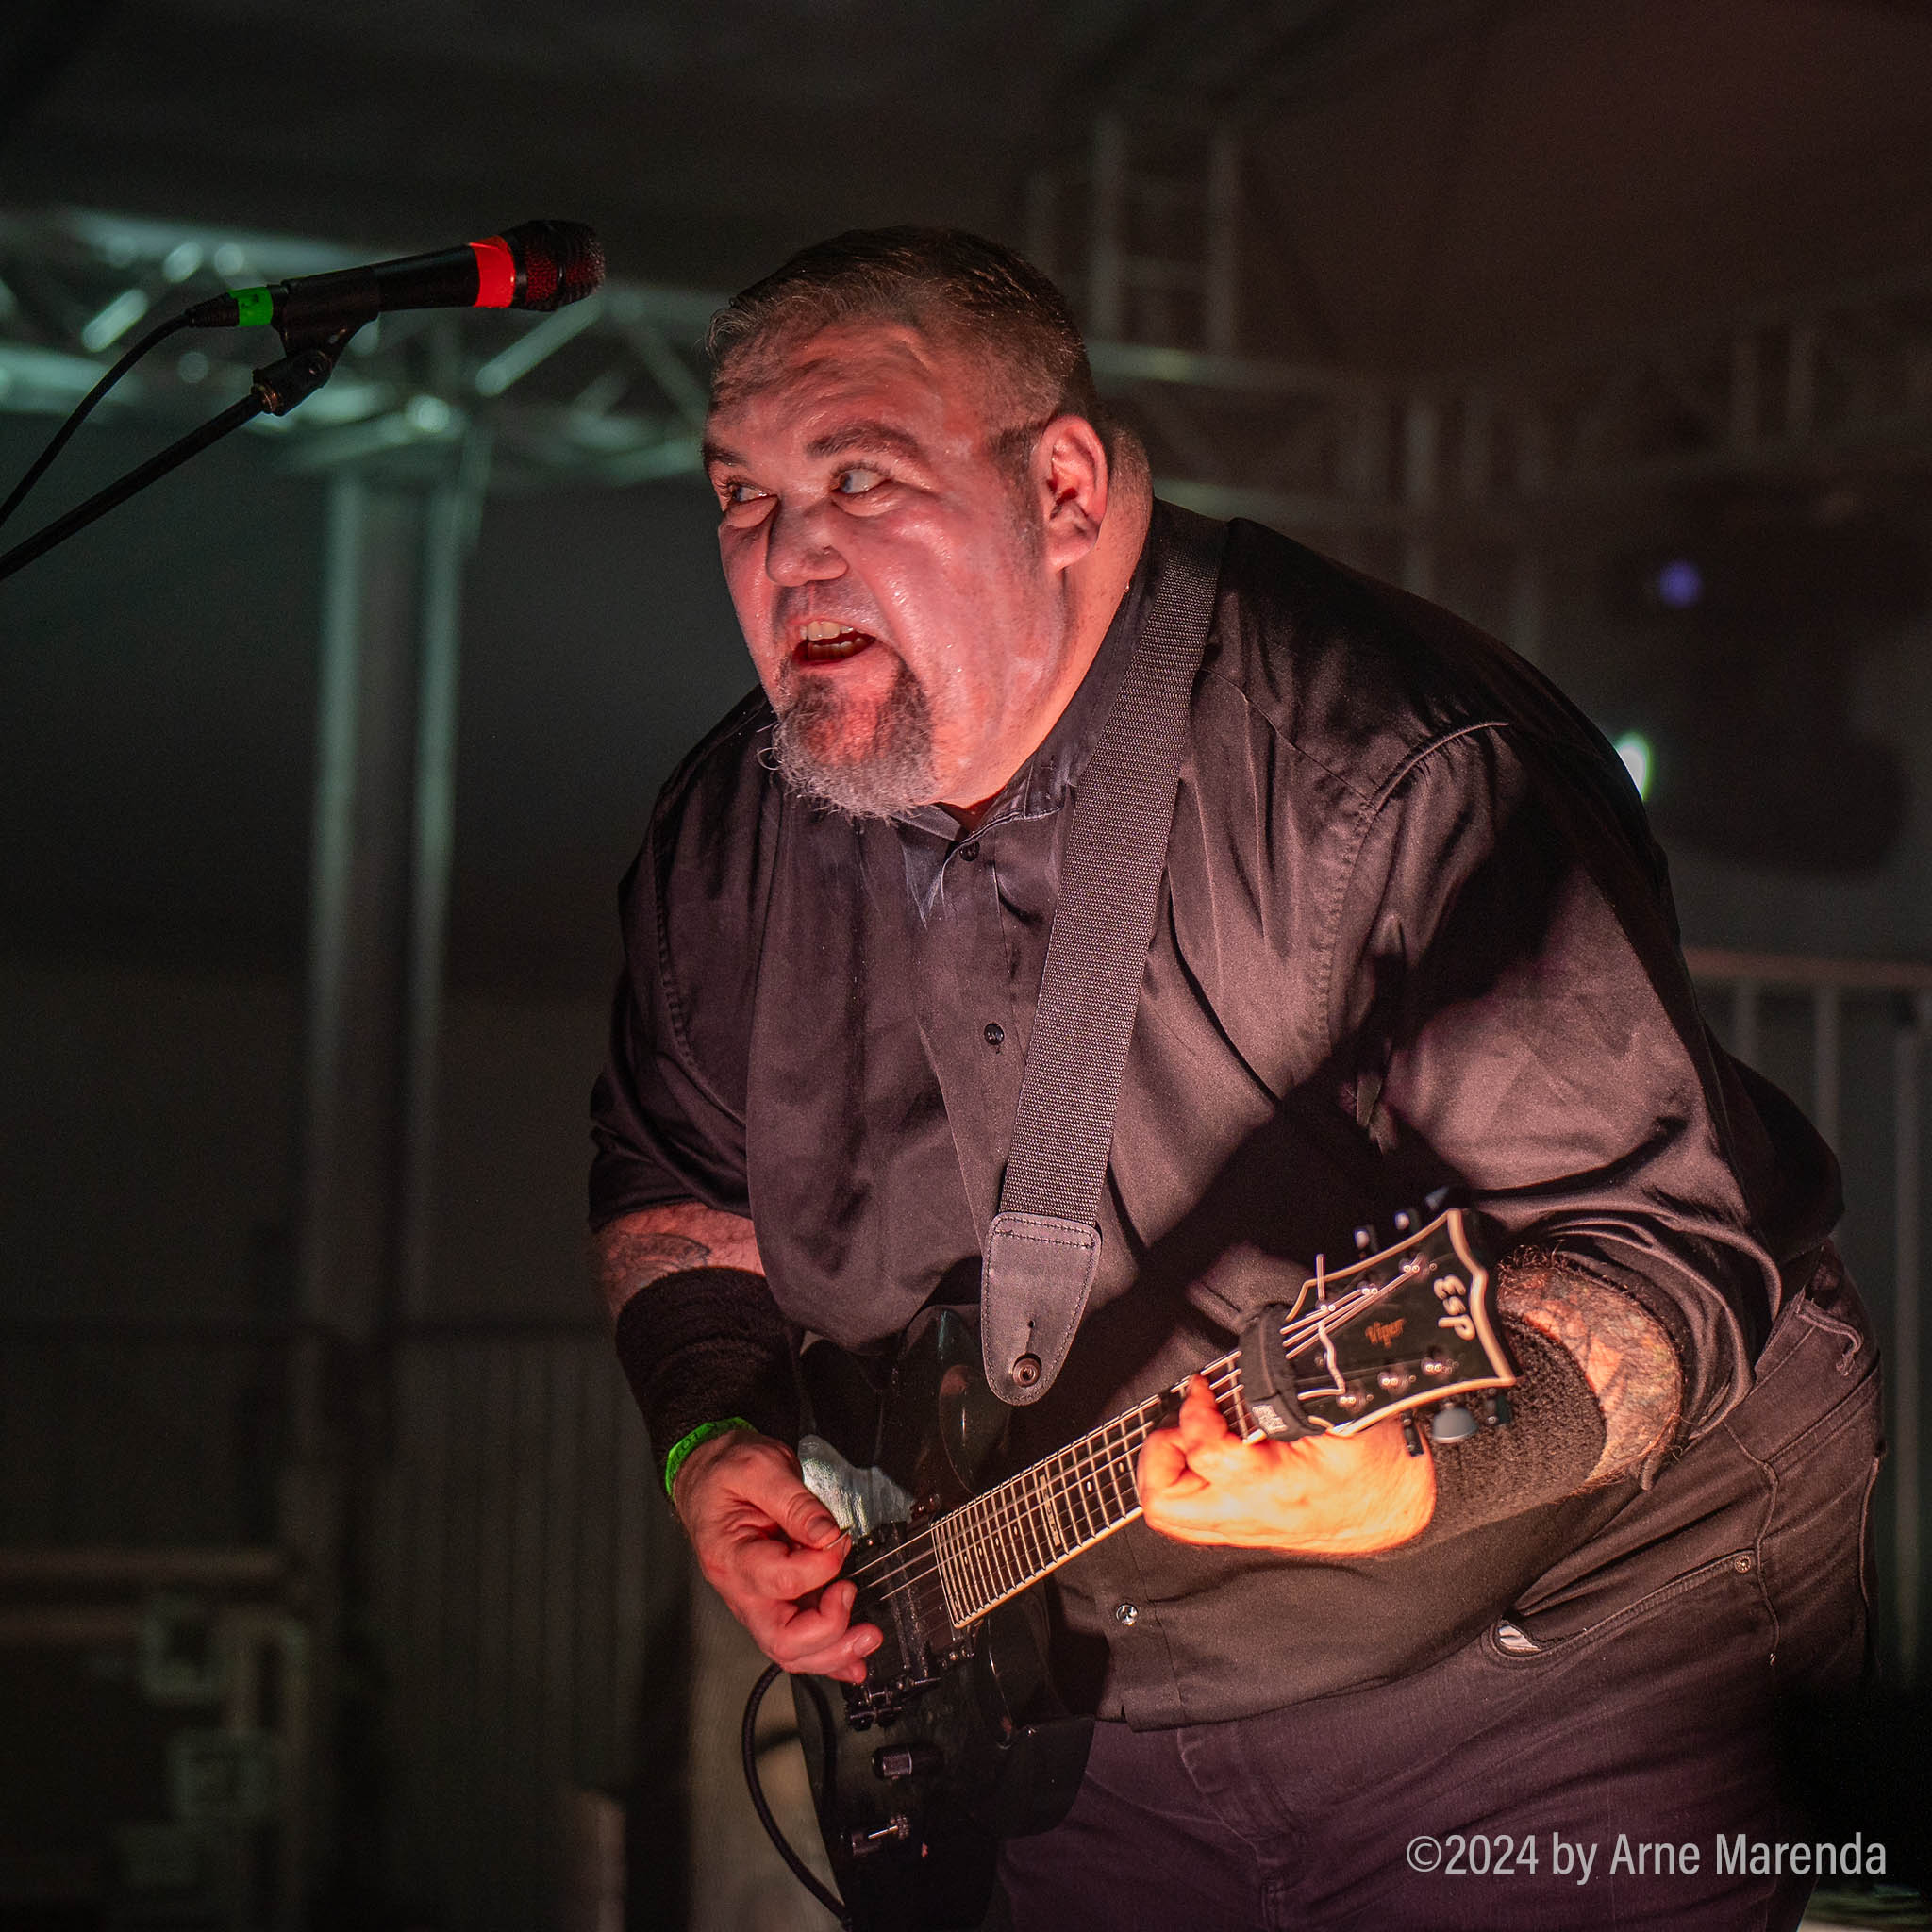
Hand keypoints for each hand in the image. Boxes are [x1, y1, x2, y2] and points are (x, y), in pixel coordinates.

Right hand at [674, 1429, 881, 1681]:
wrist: (704, 1474)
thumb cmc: (724, 1471)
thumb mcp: (761, 1467)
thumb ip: (797, 1503)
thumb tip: (828, 1535)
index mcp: (731, 1556)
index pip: (782, 1580)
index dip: (822, 1566)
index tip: (840, 1541)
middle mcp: (740, 1588)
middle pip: (782, 1638)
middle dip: (829, 1633)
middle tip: (857, 1605)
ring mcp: (755, 1600)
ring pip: (791, 1650)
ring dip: (833, 1652)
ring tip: (867, 1639)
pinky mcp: (771, 1600)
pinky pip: (796, 1640)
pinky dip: (827, 1655)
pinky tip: (851, 1660)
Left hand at [1137, 1376, 1435, 1555]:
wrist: (1404, 1510)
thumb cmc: (1382, 1466)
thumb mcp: (1345, 1413)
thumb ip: (1294, 1390)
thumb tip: (1260, 1363)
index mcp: (1276, 1487)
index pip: (1205, 1452)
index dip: (1195, 1410)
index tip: (1204, 1388)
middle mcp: (1252, 1515)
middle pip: (1165, 1504)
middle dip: (1160, 1453)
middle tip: (1186, 1421)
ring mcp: (1246, 1527)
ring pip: (1172, 1516)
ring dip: (1169, 1469)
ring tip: (1193, 1435)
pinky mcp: (1248, 1527)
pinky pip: (1192, 1516)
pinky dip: (1186, 1480)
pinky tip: (1208, 1452)